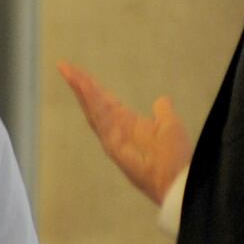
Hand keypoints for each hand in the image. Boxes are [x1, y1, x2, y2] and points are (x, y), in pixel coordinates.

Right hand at [58, 62, 190, 206]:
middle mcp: (116, 130)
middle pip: (93, 103)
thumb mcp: (169, 124)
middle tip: (64, 66)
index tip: (79, 72)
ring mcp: (112, 138)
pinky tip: (84, 88)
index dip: (92, 87)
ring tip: (68, 71)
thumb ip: (163, 111)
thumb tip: (161, 100)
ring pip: (93, 109)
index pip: (105, 101)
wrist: (179, 178)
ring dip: (81, 90)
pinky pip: (101, 120)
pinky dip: (92, 103)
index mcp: (128, 123)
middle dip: (79, 85)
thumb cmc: (176, 155)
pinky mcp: (112, 146)